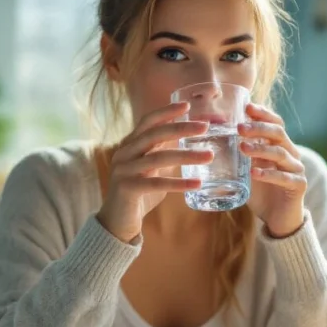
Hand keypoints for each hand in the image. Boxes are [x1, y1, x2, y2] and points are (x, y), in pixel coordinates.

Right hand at [97, 102, 211, 242]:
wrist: (117, 221)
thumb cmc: (139, 193)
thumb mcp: (152, 169)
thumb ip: (163, 153)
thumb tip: (188, 138)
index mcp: (129, 145)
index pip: (148, 122)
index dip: (166, 112)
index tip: (187, 106)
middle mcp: (124, 154)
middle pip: (154, 135)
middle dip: (181, 128)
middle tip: (205, 127)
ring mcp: (123, 171)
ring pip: (158, 158)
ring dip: (187, 156)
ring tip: (209, 156)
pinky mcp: (127, 189)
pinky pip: (156, 184)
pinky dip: (179, 183)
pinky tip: (197, 183)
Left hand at [239, 103, 305, 237]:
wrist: (278, 219)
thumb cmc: (262, 192)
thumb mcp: (247, 171)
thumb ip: (238, 157)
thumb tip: (211, 141)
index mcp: (281, 146)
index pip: (275, 123)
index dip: (263, 114)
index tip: (247, 107)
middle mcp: (291, 154)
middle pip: (278, 134)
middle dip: (259, 128)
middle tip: (240, 128)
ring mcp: (297, 170)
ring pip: (280, 154)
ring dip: (261, 149)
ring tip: (242, 148)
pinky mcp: (298, 186)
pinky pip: (284, 177)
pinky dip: (268, 174)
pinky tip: (253, 173)